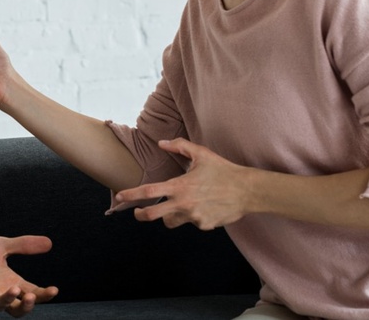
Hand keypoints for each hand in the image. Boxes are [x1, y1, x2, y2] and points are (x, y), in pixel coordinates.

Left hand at [0, 236, 57, 316]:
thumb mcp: (2, 246)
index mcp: (11, 284)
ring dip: (7, 299)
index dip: (44, 295)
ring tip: (16, 289)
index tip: (55, 289)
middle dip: (27, 306)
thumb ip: (24, 245)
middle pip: (17, 310)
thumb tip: (50, 242)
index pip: (32, 294)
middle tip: (33, 296)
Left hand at [113, 138, 251, 230]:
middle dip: (141, 215)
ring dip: (170, 216)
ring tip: (179, 206)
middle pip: (152, 215)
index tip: (120, 197)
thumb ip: (179, 147)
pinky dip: (193, 216)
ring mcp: (193, 217)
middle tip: (138, 212)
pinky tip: (204, 207)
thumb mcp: (201, 154)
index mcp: (180, 186)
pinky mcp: (204, 225)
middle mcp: (184, 204)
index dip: (132, 195)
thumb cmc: (223, 170)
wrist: (247, 190)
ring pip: (171, 222)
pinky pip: (191, 223)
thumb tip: (161, 143)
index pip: (149, 192)